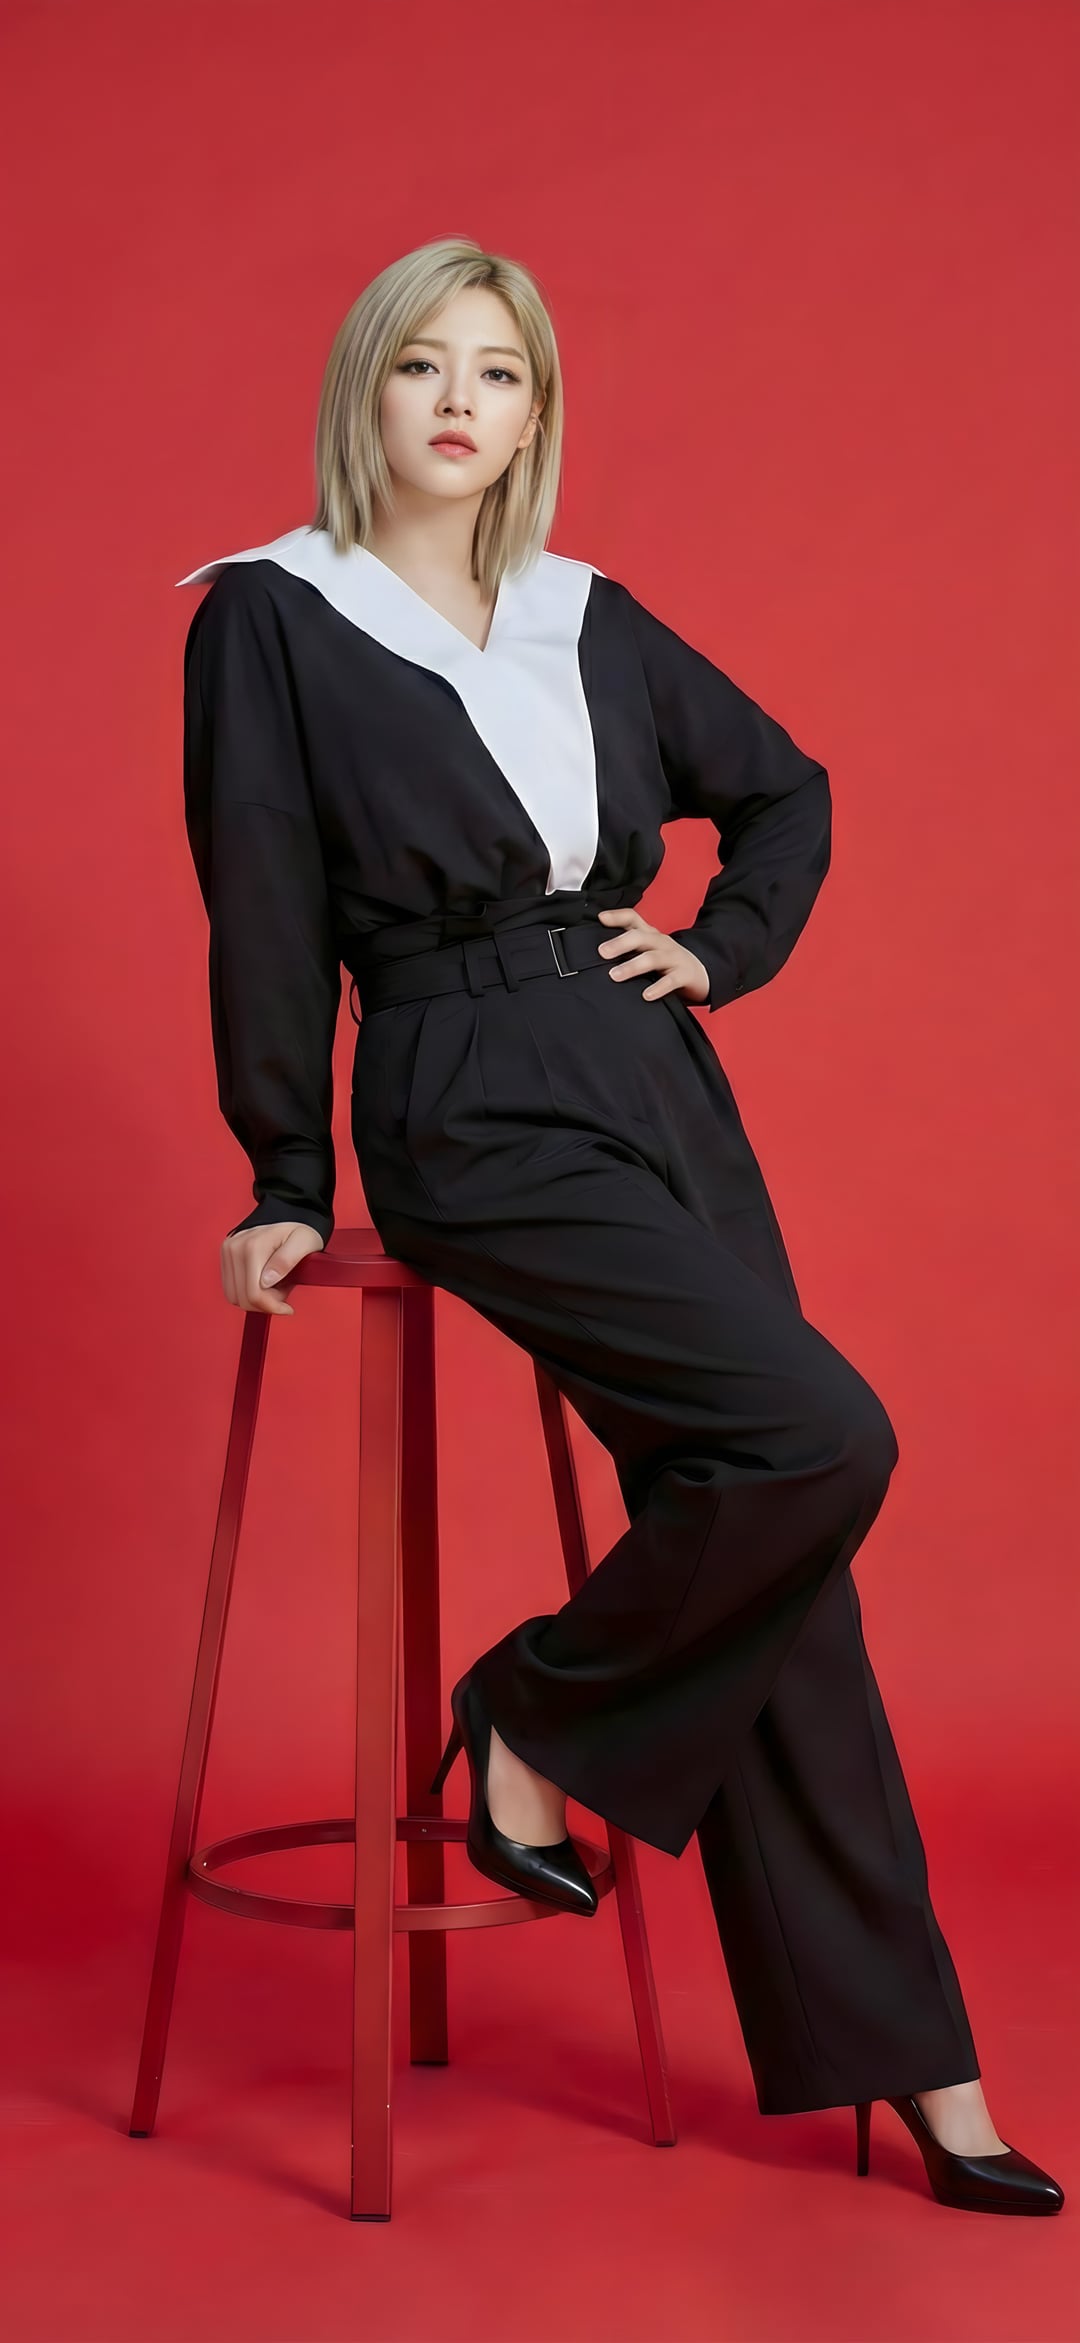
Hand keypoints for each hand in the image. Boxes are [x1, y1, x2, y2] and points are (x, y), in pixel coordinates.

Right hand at [220, 1221, 324, 1314]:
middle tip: (283, 1292)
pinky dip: (247, 1292)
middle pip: (242, 1298)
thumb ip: (287, 1261)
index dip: (272, 1307)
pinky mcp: (225, 1256)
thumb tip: (266, 1281)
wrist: (289, 1213)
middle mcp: (234, 1248)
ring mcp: (227, 1252)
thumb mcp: (304, 1243)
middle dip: (265, 1303)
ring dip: (256, 1299)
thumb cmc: (300, 1230)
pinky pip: (231, 1288)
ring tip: (275, 1286)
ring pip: (234, 1296)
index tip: (288, 1308)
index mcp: (252, 1247)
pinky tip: (264, 1283)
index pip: (254, 1294)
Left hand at [595, 908, 709, 1004]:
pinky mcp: (684, 975)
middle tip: (602, 952)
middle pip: (640, 936)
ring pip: (652, 958)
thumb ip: (627, 950)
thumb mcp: (648, 951)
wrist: (701, 973)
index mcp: (650, 935)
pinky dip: (658, 988)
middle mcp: (661, 942)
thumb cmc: (667, 963)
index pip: (633, 918)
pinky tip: (646, 995)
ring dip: (632, 966)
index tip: (600, 918)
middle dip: (620, 943)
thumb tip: (596, 955)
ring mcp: (673, 957)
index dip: (617, 916)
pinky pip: (671, 980)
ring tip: (615, 976)